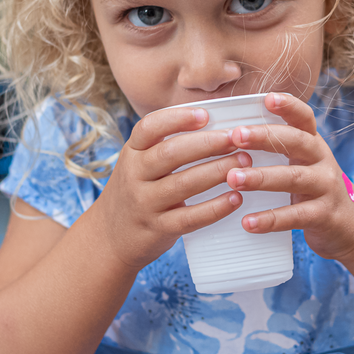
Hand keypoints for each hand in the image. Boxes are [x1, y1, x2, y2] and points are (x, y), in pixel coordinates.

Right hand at [92, 106, 251, 269]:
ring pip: (184, 184)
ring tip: (244, 163)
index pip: (149, 128)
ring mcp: (145, 204)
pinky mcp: (158, 229)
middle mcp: (134, 176)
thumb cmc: (135, 192)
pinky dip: (215, 208)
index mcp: (131, 153)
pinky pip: (190, 218)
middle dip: (208, 144)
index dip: (177, 119)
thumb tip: (215, 124)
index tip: (205, 115)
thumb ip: (164, 147)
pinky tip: (235, 198)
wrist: (109, 238)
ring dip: (217, 172)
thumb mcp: (138, 165)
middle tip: (236, 138)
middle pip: (171, 154)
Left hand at [225, 93, 353, 260]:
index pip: (304, 118)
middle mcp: (322, 161)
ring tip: (233, 179)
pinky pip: (295, 216)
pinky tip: (248, 222)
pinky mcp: (324, 215)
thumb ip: (278, 149)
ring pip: (293, 178)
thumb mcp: (302, 163)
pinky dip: (270, 220)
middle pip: (295, 142)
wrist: (352, 226)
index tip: (268, 98)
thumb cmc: (313, 189)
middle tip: (235, 135)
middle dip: (264, 137)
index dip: (289, 106)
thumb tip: (232, 135)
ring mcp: (326, 187)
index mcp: (313, 144)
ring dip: (261, 178)